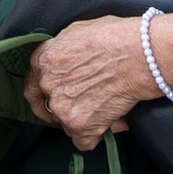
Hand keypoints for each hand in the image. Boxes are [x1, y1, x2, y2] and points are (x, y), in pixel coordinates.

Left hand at [22, 15, 159, 150]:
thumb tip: (64, 64)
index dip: (42, 94)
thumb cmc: (116, 37)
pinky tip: (107, 121)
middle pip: (49, 105)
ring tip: (103, 105)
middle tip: (84, 101)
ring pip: (65, 124)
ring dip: (81, 120)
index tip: (49, 100)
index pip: (32, 85)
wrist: (140, 54)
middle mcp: (47, 83)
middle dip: (65, 106)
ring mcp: (62, 106)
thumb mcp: (77, 32)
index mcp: (44, 60)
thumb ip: (62, 51)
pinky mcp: (80, 125)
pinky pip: (82, 141)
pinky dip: (95, 135)